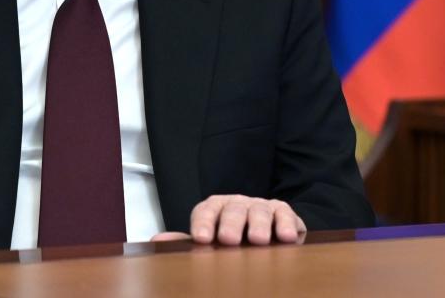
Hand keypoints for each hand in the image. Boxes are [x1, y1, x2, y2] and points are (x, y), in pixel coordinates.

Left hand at [152, 195, 306, 245]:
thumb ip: (185, 240)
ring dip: (260, 225)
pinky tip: (287, 236)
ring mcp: (260, 206)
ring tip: (259, 240)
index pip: (206, 211)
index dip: (203, 223)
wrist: (263, 227)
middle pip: (233, 210)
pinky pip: (285, 214)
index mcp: (215, 208)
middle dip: (231, 224)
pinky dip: (287, 224)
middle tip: (229, 239)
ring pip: (259, 211)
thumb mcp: (209, 237)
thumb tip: (157, 241)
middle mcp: (237, 204)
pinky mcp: (283, 212)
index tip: (201, 238)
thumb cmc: (231, 235)